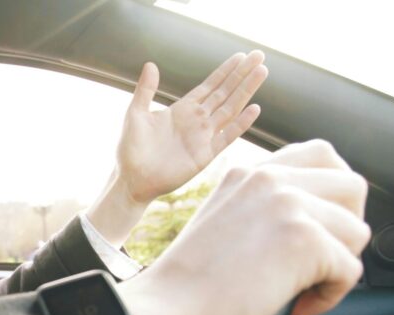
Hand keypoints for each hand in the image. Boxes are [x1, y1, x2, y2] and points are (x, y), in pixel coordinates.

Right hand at [117, 140, 369, 314]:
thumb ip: (264, 206)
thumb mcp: (224, 219)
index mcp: (252, 172)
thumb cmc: (188, 282)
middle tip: (316, 261)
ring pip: (357, 232)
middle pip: (353, 188)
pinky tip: (295, 305)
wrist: (165, 308)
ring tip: (300, 287)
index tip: (317, 227)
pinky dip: (329, 296)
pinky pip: (351, 270)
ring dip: (337, 266)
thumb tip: (316, 218)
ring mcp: (289, 205)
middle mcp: (271, 179)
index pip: (323, 156)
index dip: (333, 196)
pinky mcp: (304, 240)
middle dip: (346, 228)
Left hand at [119, 51, 267, 204]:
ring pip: (230, 108)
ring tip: (262, 72)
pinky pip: (227, 136)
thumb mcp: (136, 114)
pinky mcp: (205, 154)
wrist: (132, 179)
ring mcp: (203, 137)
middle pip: (225, 93)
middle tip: (259, 56)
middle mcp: (197, 120)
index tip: (241, 56)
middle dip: (242, 74)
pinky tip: (254, 108)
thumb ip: (146, 90)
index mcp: (182, 109)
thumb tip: (151, 64)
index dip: (225, 71)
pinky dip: (241, 123)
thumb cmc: (131, 149)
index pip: (210, 86)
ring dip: (246, 91)